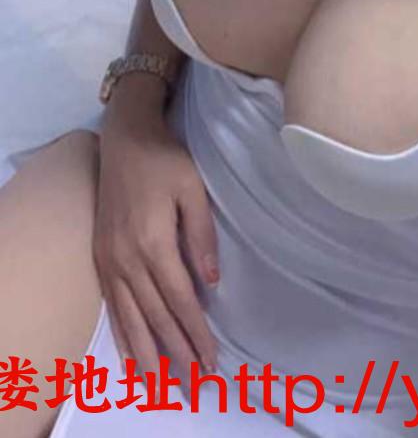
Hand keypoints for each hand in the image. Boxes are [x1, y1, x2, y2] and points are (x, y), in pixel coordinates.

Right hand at [92, 114, 219, 398]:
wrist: (125, 139)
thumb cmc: (165, 160)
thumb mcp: (193, 188)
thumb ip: (202, 235)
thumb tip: (211, 282)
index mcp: (153, 241)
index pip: (179, 299)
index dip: (196, 331)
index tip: (211, 358)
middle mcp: (127, 258)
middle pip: (154, 316)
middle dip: (176, 352)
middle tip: (194, 384)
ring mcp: (110, 259)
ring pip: (129, 318)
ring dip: (147, 353)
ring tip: (162, 384)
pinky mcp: (101, 257)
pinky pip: (112, 305)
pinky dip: (122, 332)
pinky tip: (131, 352)